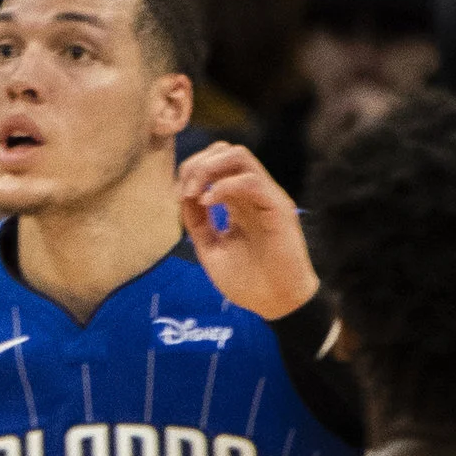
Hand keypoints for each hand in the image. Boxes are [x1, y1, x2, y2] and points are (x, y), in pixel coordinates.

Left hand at [178, 143, 321, 320]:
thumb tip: (183, 196)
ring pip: (239, 155)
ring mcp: (266, 197)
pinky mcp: (278, 208)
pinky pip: (252, 181)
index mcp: (238, 201)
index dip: (190, 172)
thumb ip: (197, 223)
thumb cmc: (249, 281)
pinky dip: (225, 186)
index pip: (215, 163)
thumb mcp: (211, 249)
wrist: (276, 305)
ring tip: (196, 196)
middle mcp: (253, 193)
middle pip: (225, 150)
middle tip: (184, 193)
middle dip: (196, 164)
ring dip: (209, 168)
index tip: (177, 197)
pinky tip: (210, 204)